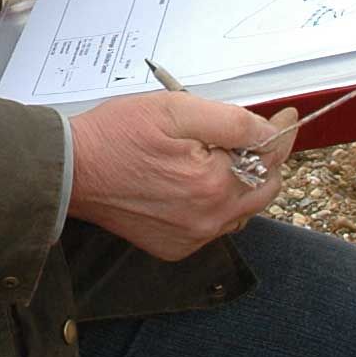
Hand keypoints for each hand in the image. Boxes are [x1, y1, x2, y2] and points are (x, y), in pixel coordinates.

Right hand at [68, 92, 295, 259]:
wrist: (69, 171)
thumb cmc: (115, 136)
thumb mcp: (176, 109)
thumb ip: (232, 122)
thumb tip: (270, 131)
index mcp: (214, 184)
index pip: (270, 158)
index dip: (280, 133)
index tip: (286, 118)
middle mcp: (207, 219)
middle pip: (263, 189)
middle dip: (263, 159)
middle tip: (249, 135)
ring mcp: (191, 238)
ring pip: (241, 210)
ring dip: (241, 183)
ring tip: (218, 156)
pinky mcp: (174, 247)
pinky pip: (213, 227)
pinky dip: (216, 205)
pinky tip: (196, 183)